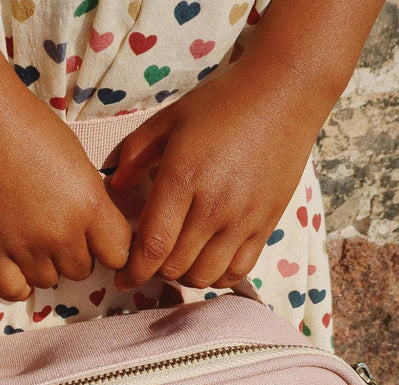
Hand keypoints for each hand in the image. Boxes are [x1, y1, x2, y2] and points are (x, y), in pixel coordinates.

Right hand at [0, 85, 132, 300]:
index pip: (119, 255)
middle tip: (52, 226)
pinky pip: (13, 291)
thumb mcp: (78, 161)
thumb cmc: (27, 125)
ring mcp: (25, 246)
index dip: (109, 249)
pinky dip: (16, 283)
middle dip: (72, 254)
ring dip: (42, 265)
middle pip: (81, 271)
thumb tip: (100, 232)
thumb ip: (92, 202)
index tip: (97, 240)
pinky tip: (13, 263)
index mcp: (90, 204)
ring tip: (27, 234)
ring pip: (48, 281)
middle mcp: (61, 232)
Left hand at [109, 57, 326, 291]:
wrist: (284, 93)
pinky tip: (207, 261)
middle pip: (175, 267)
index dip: (134, 271)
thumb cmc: (221, 103)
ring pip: (205, 276)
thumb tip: (115, 187)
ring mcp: (243, 219)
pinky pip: (237, 271)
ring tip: (178, 261)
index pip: (152, 246)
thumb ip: (135, 154)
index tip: (123, 278)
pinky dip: (217, 276)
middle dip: (155, 271)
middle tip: (150, 261)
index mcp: (183, 179)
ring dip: (185, 276)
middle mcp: (213, 206)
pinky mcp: (266, 225)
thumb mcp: (169, 120)